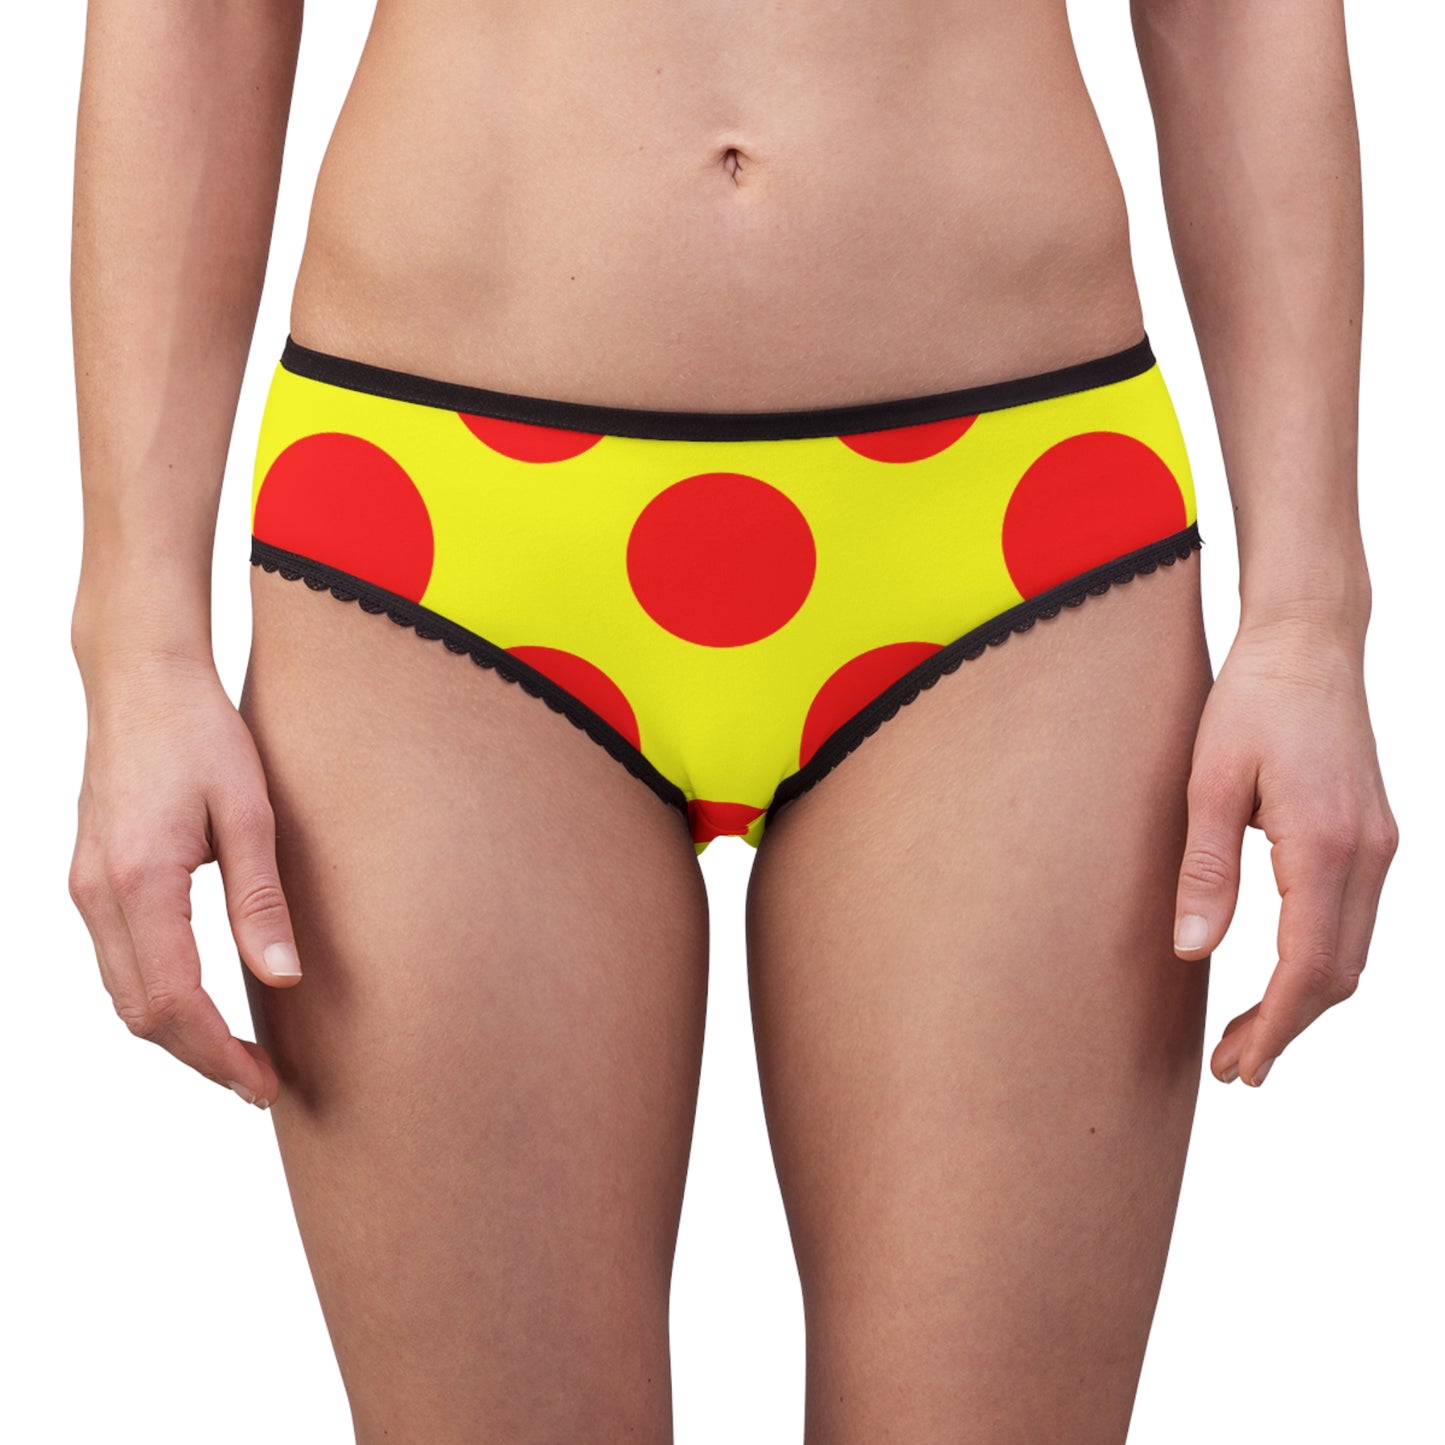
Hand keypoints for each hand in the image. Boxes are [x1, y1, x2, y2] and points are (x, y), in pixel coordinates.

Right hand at [68, 650, 301, 1107]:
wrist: (140, 680)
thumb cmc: (202, 734)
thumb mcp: (250, 811)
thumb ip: (261, 899)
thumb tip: (281, 978)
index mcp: (140, 880)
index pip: (175, 1002)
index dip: (218, 1055)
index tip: (262, 1085)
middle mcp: (98, 893)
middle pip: (142, 1012)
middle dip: (200, 1057)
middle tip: (260, 1082)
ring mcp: (85, 887)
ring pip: (124, 993)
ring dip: (177, 1033)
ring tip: (238, 1055)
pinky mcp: (89, 878)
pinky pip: (117, 962)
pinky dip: (157, 997)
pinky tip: (201, 1003)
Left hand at [1172, 618, 1397, 1085]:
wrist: (1308, 643)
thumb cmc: (1251, 701)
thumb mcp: (1207, 782)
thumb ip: (1204, 870)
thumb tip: (1192, 949)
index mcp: (1328, 842)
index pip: (1310, 965)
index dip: (1276, 1026)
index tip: (1240, 1066)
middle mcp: (1370, 852)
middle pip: (1339, 972)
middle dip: (1288, 1027)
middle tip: (1233, 1066)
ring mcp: (1381, 844)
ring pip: (1352, 951)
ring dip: (1305, 1000)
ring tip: (1248, 1033)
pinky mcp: (1375, 835)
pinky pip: (1354, 919)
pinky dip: (1320, 962)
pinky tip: (1280, 977)